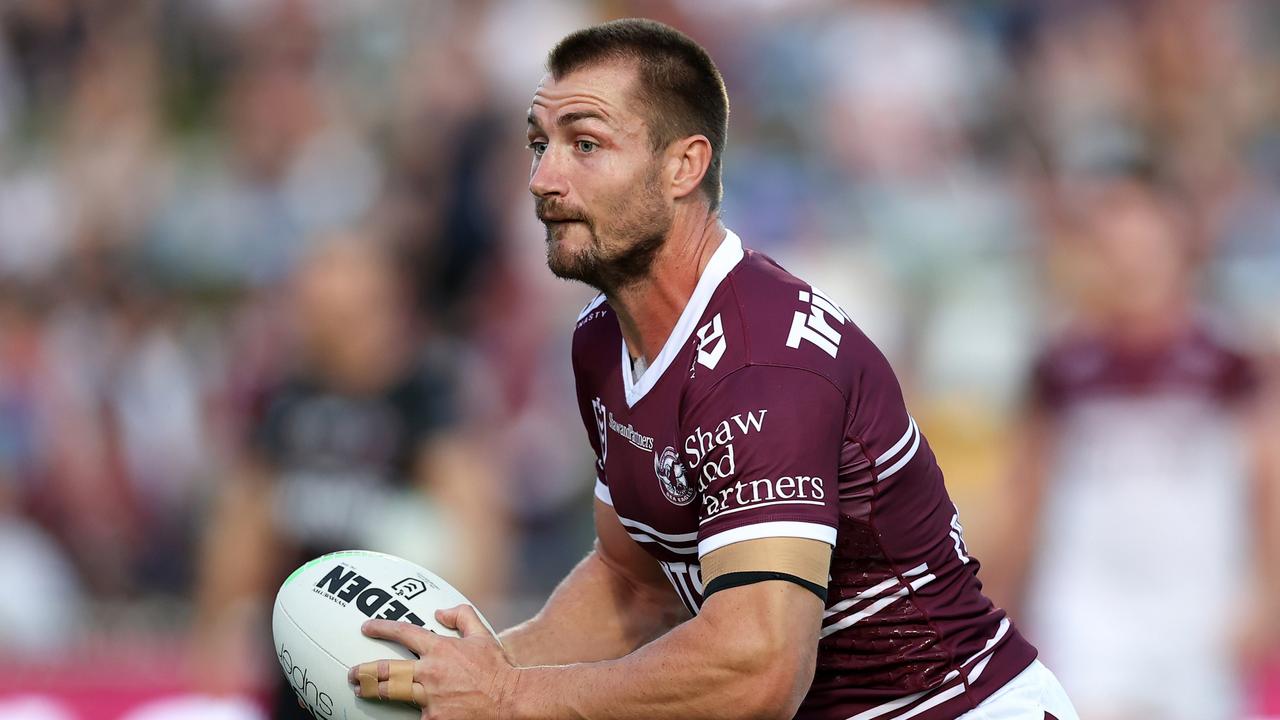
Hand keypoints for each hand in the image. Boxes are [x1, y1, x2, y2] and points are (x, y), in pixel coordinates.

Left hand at [349, 605, 517, 719]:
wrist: (511, 700)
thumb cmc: (498, 668)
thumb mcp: (483, 635)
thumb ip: (461, 616)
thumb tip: (440, 612)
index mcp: (441, 649)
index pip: (404, 633)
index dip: (381, 628)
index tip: (367, 627)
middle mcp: (430, 672)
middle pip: (386, 669)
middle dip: (364, 670)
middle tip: (353, 673)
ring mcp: (430, 698)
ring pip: (391, 693)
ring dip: (372, 691)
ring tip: (360, 690)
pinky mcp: (434, 719)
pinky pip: (414, 716)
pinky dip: (408, 713)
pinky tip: (395, 714)